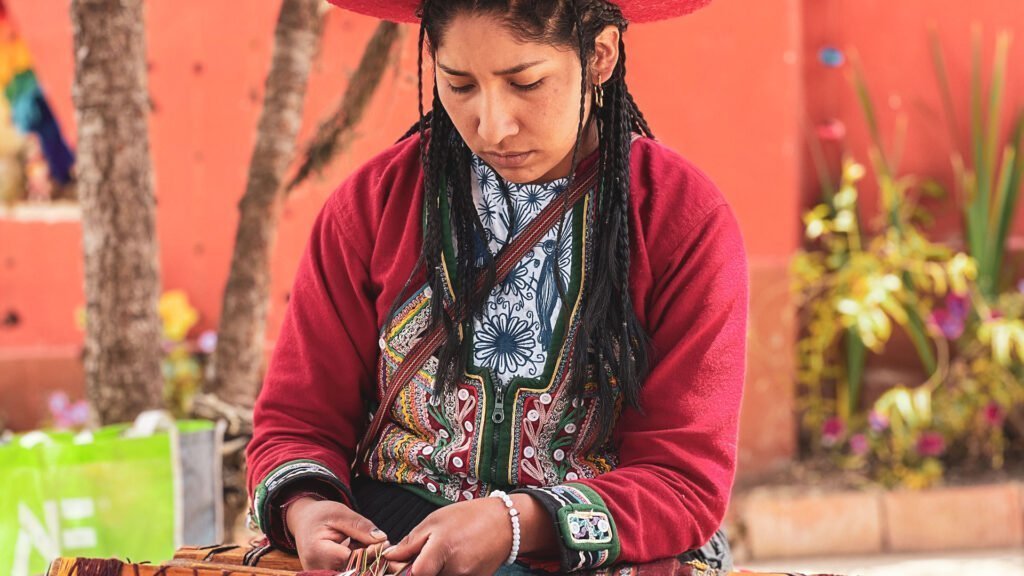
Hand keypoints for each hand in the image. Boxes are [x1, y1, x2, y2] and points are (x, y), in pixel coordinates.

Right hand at [286, 497, 390, 570]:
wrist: (303, 523)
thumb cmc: (320, 515)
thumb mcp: (340, 513)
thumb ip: (360, 526)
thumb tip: (382, 539)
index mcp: (317, 552)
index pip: (352, 559)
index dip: (370, 552)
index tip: (384, 543)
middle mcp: (317, 569)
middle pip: (354, 569)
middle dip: (371, 557)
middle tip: (383, 544)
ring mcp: (321, 575)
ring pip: (353, 572)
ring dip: (366, 560)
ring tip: (366, 543)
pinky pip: (348, 572)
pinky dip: (358, 563)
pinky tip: (360, 550)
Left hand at [381, 496, 511, 575]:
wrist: (506, 524)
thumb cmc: (469, 517)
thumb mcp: (436, 520)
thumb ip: (411, 542)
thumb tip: (389, 557)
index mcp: (443, 548)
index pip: (416, 574)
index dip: (408, 572)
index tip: (406, 565)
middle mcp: (456, 568)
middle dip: (423, 571)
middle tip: (429, 555)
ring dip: (437, 571)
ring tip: (444, 555)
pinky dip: (450, 572)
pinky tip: (456, 560)